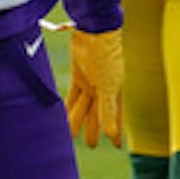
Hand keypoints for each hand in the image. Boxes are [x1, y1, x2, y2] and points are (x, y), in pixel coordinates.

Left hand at [66, 28, 123, 148]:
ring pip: (83, 107)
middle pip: (98, 113)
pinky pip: (73, 96)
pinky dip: (68, 106)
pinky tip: (62, 116)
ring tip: (70, 136)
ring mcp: (90, 82)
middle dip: (95, 129)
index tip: (117, 145)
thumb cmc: (107, 58)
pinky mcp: (78, 75)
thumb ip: (108, 112)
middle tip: (91, 145)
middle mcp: (103, 88)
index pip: (117, 115)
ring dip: (78, 120)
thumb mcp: (108, 87)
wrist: (95, 33)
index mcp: (115, 90)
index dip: (116, 130)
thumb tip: (111, 135)